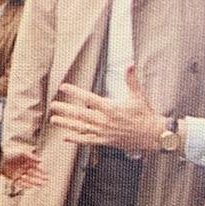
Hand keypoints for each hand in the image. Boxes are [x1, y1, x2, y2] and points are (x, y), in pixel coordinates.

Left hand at [0, 151, 47, 187]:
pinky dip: (27, 184)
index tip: (46, 173)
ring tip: (42, 184)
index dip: (41, 170)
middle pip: (33, 173)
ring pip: (29, 178)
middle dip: (40, 176)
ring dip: (35, 181)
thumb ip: (31, 157)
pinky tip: (32, 186)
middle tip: (46, 179)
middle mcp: (23, 167)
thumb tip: (40, 161)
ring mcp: (19, 173)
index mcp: (25, 161)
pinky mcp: (14, 178)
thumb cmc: (10, 155)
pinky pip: (22, 182)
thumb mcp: (22, 153)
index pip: (35, 166)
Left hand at [49, 66, 165, 149]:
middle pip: (80, 114)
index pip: (88, 98)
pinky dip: (76, 139)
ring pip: (81, 128)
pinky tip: (65, 137)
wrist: (152, 135)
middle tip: (52, 105)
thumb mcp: (138, 95)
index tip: (63, 87)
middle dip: (65, 109)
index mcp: (111, 108)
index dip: (75, 92)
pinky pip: (88, 140)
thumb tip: (130, 64)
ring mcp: (103, 132)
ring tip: (53, 120)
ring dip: (66, 124)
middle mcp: (104, 120)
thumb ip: (131, 79)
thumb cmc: (144, 114)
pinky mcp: (105, 141)